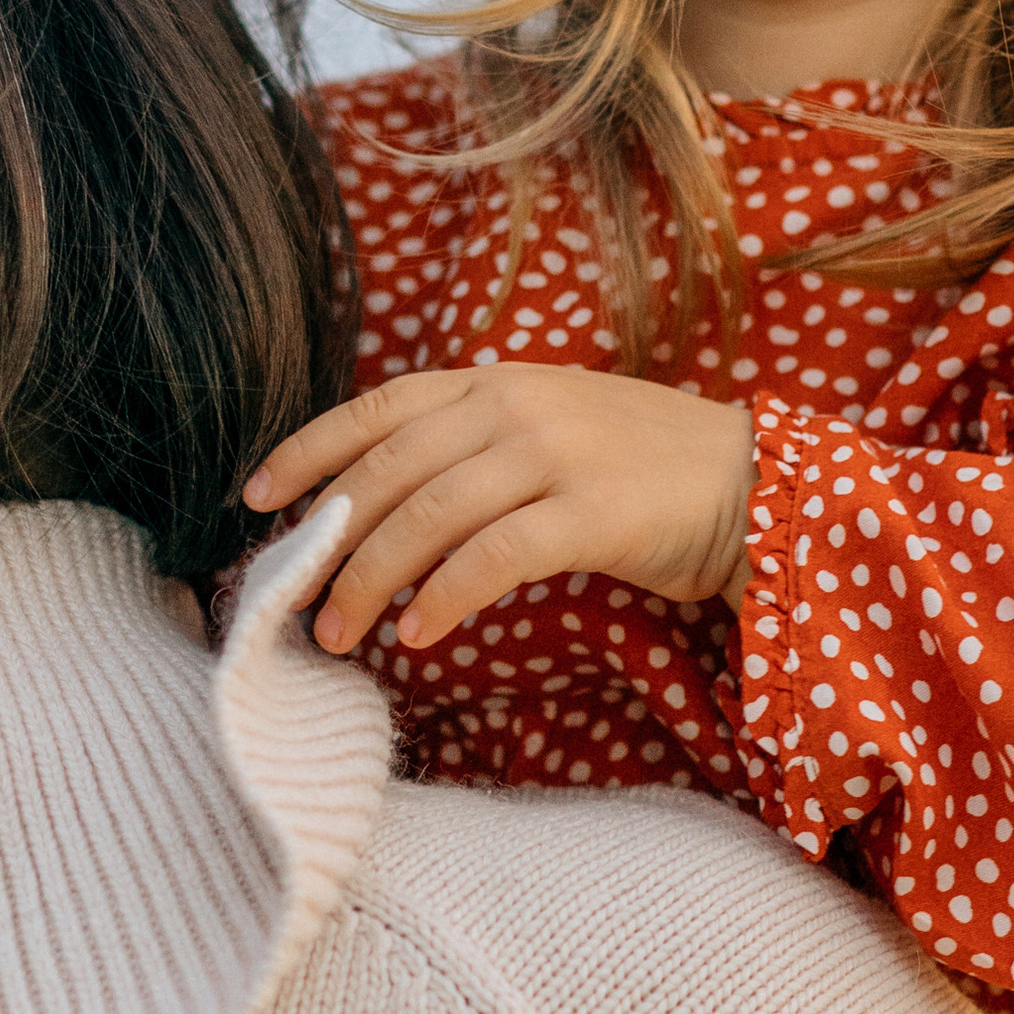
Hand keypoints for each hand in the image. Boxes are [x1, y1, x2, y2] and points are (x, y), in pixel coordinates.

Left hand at [246, 367, 756, 652]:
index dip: (311, 449)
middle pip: (392, 469)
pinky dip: (446, 595)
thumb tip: (383, 504)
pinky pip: (495, 556)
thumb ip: (475, 449)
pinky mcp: (595, 509)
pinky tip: (419, 632)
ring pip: (431, 513)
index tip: (259, 496)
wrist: (754, 484)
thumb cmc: (643, 469)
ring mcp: (558, 452)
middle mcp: (518, 404)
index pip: (380, 407)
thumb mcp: (551, 431)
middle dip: (334, 540)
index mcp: (498, 381)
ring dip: (373, 578)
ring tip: (340, 631)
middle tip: (296, 600)